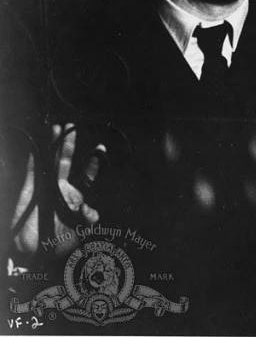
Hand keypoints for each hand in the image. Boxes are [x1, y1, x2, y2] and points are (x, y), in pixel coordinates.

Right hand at [12, 123, 100, 255]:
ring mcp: (45, 188)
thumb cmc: (57, 244)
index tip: (100, 148)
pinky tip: (37, 148)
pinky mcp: (29, 191)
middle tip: (73, 126)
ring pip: (50, 162)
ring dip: (52, 146)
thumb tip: (90, 211)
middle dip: (69, 145)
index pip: (87, 175)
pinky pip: (31, 173)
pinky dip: (34, 160)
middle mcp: (62, 189)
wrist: (32, 254)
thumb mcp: (78, 232)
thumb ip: (86, 220)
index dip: (93, 162)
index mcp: (76, 196)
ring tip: (56, 128)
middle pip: (67, 162)